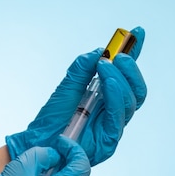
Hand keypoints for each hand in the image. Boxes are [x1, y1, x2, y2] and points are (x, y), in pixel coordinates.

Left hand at [6, 26, 146, 165]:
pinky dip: (115, 96)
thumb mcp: (67, 86)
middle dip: (131, 69)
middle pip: (137, 90)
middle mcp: (114, 112)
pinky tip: (106, 82)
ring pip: (131, 101)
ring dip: (119, 79)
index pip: (127, 75)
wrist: (38, 143)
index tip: (137, 32)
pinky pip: (119, 116)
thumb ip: (82, 69)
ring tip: (104, 65)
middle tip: (118, 55)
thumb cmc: (52, 120)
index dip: (134, 54)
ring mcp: (113, 127)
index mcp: (108, 98)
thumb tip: (98, 51)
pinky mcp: (109, 141)